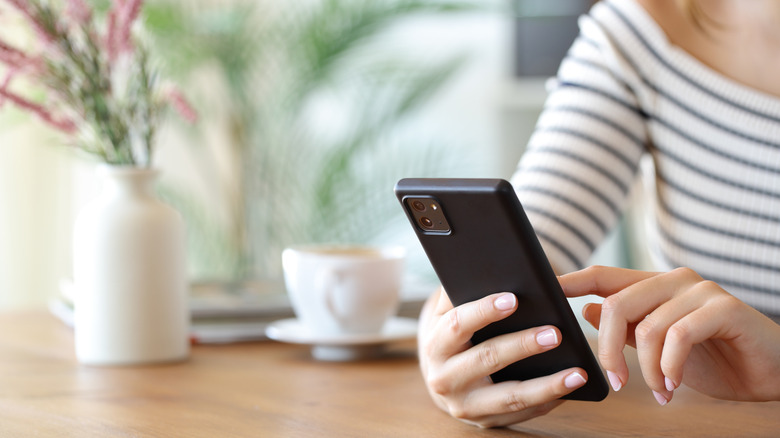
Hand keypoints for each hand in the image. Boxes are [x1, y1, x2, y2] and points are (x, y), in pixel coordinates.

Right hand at [417, 287, 588, 427]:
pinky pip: (522, 413)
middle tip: (554, 333)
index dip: (484, 311)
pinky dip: (549, 401)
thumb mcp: (445, 314)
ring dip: (547, 385)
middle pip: (487, 359)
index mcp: (435, 345)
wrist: (443, 380)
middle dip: (522, 346)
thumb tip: (486, 267)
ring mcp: (465, 406)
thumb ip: (459, 291)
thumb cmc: (453, 337)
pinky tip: (571, 387)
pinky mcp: (486, 422)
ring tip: (577, 372)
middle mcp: (444, 379)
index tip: (513, 299)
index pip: (458, 325)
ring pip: (510, 397)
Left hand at [560, 266, 779, 404]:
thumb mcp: (659, 348)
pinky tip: (674, 386)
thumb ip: (626, 329)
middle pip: (616, 304)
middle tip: (617, 383)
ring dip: (647, 370)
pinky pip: (678, 335)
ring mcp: (700, 291)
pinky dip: (669, 367)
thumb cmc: (716, 359)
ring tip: (660, 391)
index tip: (546, 292)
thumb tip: (586, 311)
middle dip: (607, 350)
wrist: (772, 372)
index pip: (604, 276)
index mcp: (654, 287)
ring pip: (646, 326)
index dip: (572, 281)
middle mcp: (674, 281)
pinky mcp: (724, 308)